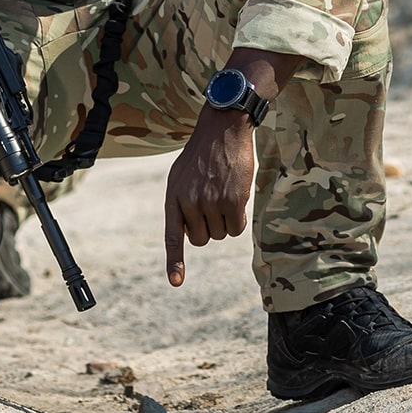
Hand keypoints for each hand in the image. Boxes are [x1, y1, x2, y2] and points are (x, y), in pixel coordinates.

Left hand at [162, 48, 297, 286]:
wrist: (223, 129)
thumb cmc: (203, 155)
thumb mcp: (181, 175)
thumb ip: (181, 203)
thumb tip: (186, 233)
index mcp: (173, 196)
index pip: (172, 235)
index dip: (174, 261)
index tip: (175, 283)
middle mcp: (189, 201)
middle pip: (201, 239)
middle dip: (209, 229)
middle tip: (213, 205)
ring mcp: (211, 202)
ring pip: (220, 234)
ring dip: (225, 221)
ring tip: (223, 194)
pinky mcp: (233, 200)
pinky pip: (236, 228)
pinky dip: (239, 220)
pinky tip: (237, 197)